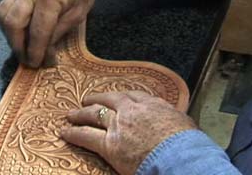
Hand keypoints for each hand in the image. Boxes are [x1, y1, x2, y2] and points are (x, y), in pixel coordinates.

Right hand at [0, 0, 97, 67]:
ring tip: (23, 47)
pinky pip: (5, 8)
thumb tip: (42, 54)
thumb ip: (57, 34)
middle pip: (14, 23)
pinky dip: (9, 24)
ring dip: (11, 36)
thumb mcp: (77, 16)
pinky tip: (19, 33)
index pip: (37, 30)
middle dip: (18, 46)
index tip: (35, 63)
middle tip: (27, 59)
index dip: (35, 51)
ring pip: (4, 16)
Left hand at [61, 91, 196, 174]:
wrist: (179, 155)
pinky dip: (73, 133)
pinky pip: (86, 136)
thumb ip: (175, 121)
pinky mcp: (109, 144)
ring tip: (71, 114)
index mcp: (153, 105)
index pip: (134, 96)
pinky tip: (64, 132)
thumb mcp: (185, 124)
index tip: (117, 98)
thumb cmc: (187, 144)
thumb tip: (179, 126)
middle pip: (110, 100)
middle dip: (98, 99)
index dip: (123, 97)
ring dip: (81, 114)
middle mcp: (133, 111)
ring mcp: (119, 126)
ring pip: (94, 115)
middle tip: (87, 99)